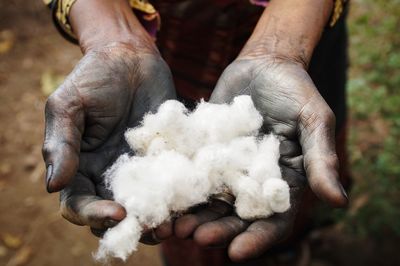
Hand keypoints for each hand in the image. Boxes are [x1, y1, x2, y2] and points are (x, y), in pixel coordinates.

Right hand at [42, 43, 175, 234]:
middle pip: (116, 213)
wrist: (131, 57)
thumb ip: (60, 144)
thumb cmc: (94, 77)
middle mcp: (109, 174)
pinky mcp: (166, 159)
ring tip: (174, 224)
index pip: (80, 203)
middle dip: (131, 226)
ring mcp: (140, 169)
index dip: (94, 215)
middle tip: (152, 229)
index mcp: (81, 167)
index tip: (116, 213)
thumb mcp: (68, 105)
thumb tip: (52, 185)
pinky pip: (172, 183)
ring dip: (158, 219)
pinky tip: (192, 202)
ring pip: (146, 205)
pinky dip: (180, 197)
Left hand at [172, 56, 347, 260]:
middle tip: (196, 237)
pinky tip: (164, 195)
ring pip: (211, 200)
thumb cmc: (295, 90)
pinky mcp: (207, 152)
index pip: (273, 219)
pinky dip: (180, 187)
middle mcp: (254, 181)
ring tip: (174, 226)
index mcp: (284, 181)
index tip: (236, 252)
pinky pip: (193, 173)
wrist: (264, 64)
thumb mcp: (314, 120)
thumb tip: (339, 201)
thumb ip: (320, 158)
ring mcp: (229, 168)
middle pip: (237, 216)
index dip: (257, 238)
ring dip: (194, 216)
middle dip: (218, 229)